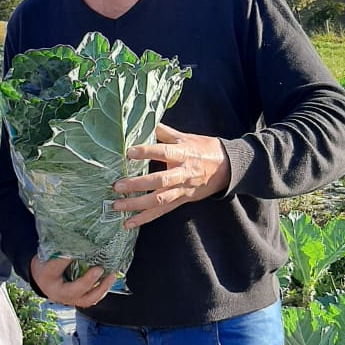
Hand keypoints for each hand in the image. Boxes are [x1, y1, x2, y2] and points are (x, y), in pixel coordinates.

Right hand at [29, 254, 117, 308]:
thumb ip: (59, 250)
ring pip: (87, 299)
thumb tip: (78, 241)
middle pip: (74, 291)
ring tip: (111, 275)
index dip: (64, 260)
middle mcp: (58, 293)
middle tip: (99, 269)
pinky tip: (110, 279)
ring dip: (101, 288)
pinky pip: (92, 298)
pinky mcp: (79, 300)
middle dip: (88, 281)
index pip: (54, 268)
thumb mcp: (46, 256)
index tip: (73, 251)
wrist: (42, 280)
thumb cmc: (45, 266)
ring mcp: (70, 300)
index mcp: (47, 278)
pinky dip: (103, 289)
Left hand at [112, 123, 229, 227]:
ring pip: (158, 200)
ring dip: (137, 205)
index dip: (147, 152)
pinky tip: (128, 223)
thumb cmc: (204, 149)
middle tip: (117, 185)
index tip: (129, 152)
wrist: (227, 168)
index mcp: (183, 154)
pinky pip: (161, 212)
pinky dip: (144, 219)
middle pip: (159, 181)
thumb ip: (164, 132)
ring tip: (117, 205)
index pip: (164, 152)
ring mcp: (181, 190)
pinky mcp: (181, 201)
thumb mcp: (185, 137)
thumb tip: (145, 121)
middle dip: (137, 185)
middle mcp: (182, 174)